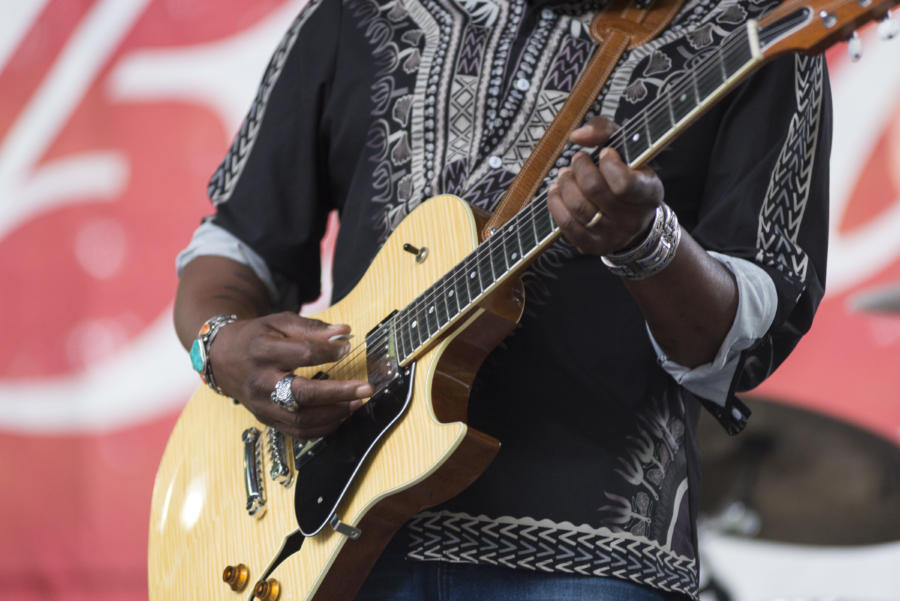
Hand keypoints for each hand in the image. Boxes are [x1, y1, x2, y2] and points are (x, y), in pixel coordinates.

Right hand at [207, 311, 372, 438]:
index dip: (328, 352)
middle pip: (301, 394)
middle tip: (365, 388)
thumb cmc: (256, 337)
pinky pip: (296, 432)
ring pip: (300, 419)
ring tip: (357, 403)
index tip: (348, 347)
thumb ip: (312, 328)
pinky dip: (322, 428)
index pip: (301, 354)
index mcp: (262, 351)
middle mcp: (260, 382)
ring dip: (334, 414)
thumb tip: (344, 332)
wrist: (222, 359)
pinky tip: (340, 417)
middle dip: (338, 393)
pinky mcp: (266, 420)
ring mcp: (262, 405)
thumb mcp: (279, 322)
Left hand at [547, 116, 663, 254]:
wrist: (633, 220)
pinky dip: (555, 204)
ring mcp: (612, 235)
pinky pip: (566, 225)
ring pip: (577, 206)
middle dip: (579, 168)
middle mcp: (633, 218)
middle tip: (577, 160)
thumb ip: (604, 130)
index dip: (609, 164)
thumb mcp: (627, 148)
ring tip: (564, 175)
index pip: (625, 183)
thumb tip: (577, 136)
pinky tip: (555, 192)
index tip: (605, 153)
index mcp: (649, 193)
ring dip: (564, 184)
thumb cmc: (628, 175)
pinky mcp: (593, 245)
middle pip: (594, 190)